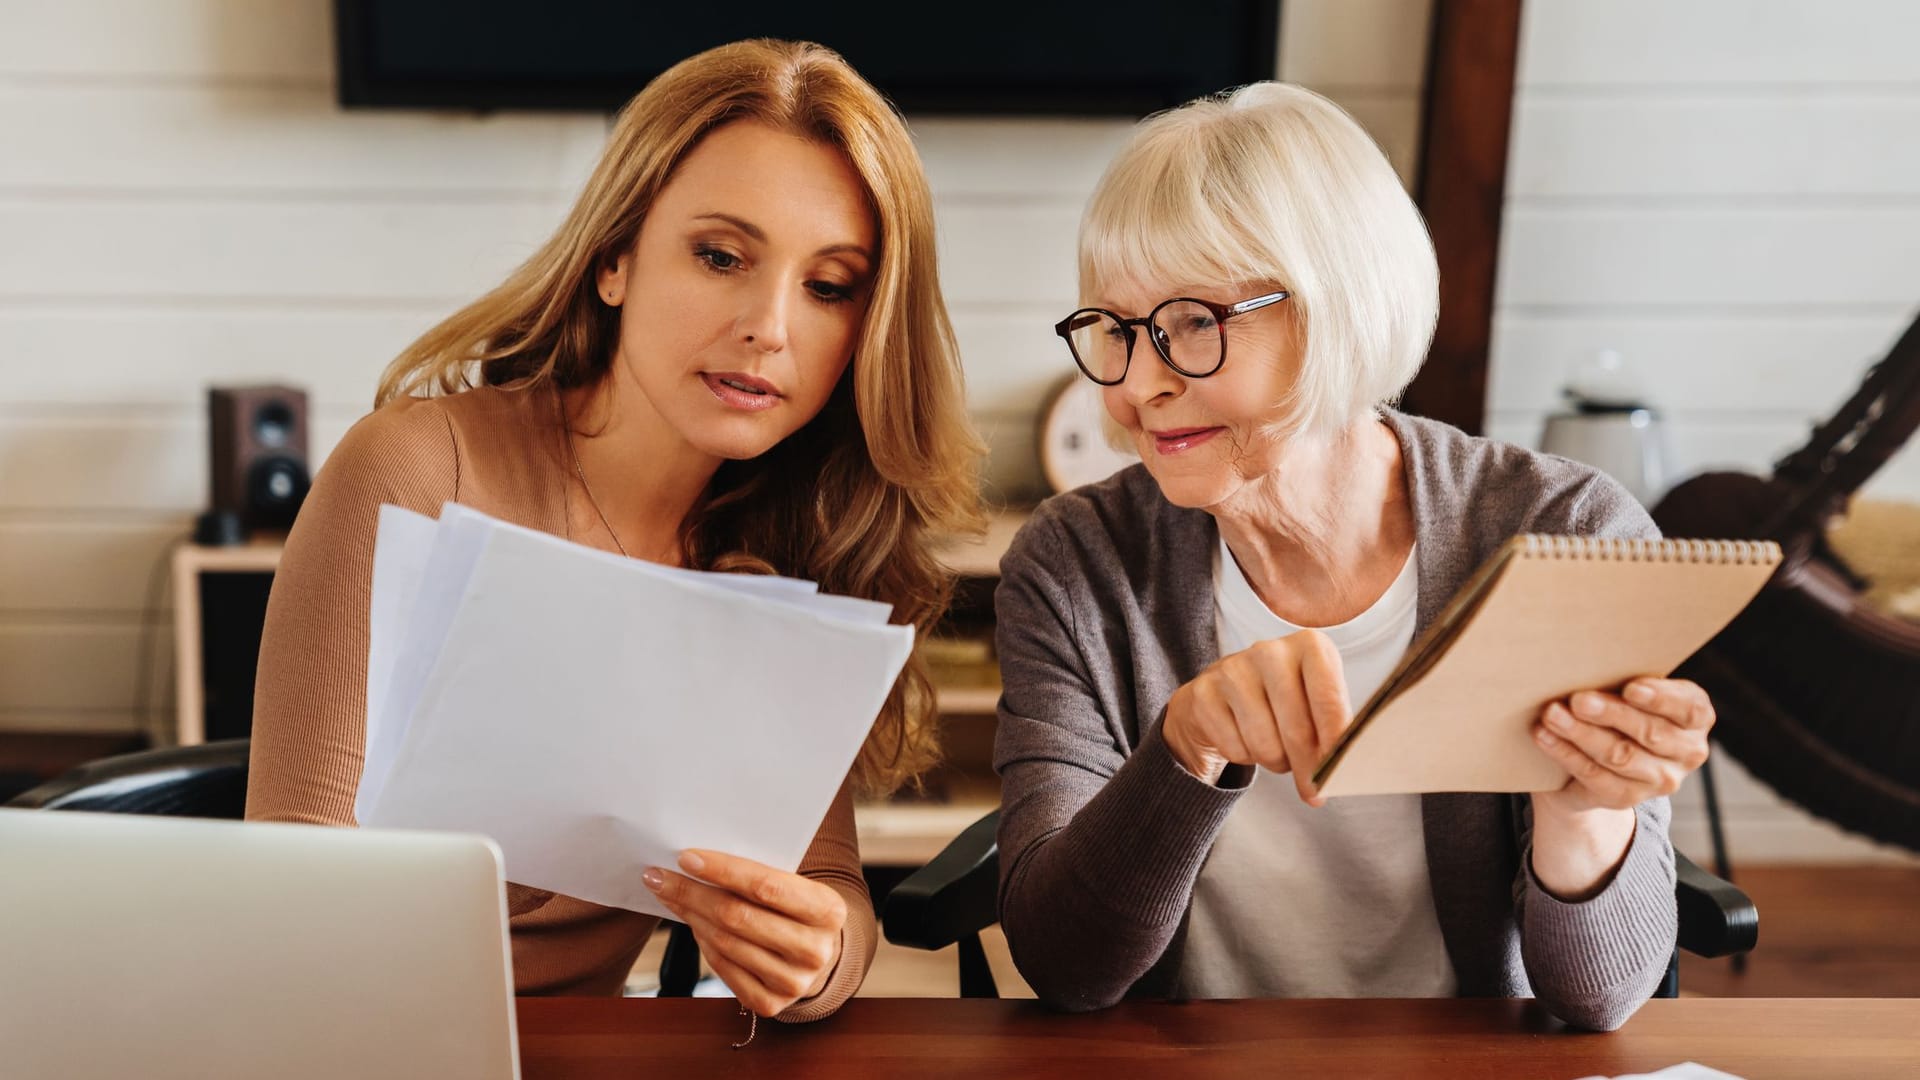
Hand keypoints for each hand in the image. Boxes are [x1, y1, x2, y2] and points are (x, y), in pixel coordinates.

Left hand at [642, 849, 847, 1016]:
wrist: (815, 954)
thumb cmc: (795, 908)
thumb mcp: (794, 886)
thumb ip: (758, 875)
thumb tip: (696, 862)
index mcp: (828, 910)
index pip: (766, 886)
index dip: (723, 870)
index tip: (686, 857)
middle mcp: (815, 950)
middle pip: (738, 916)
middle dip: (692, 893)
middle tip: (659, 876)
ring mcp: (793, 982)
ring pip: (725, 942)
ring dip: (690, 916)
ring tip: (669, 895)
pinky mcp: (770, 1003)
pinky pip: (722, 967)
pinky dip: (702, 942)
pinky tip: (692, 923)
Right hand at [1160, 629, 1351, 801]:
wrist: (1218, 697)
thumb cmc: (1279, 702)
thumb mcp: (1313, 702)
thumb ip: (1334, 729)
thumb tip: (1344, 769)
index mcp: (1309, 646)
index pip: (1329, 699)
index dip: (1337, 741)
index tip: (1340, 769)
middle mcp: (1269, 651)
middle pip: (1298, 729)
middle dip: (1307, 767)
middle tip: (1312, 788)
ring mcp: (1231, 670)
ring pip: (1265, 745)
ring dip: (1275, 761)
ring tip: (1275, 751)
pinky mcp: (1203, 694)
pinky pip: (1235, 749)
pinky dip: (1245, 757)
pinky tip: (1245, 740)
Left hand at [1528, 677, 1713, 898]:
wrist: (1600, 759)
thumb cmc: (1618, 708)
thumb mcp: (1629, 692)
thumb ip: (1623, 681)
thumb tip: (1587, 665)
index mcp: (1696, 718)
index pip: (1689, 709)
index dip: (1661, 699)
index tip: (1631, 688)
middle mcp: (1687, 752)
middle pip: (1649, 732)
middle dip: (1610, 714)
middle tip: (1578, 699)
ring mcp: (1660, 780)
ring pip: (1620, 756)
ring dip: (1582, 734)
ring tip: (1552, 715)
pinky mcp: (1627, 798)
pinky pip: (1595, 776)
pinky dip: (1566, 754)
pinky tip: (1545, 736)